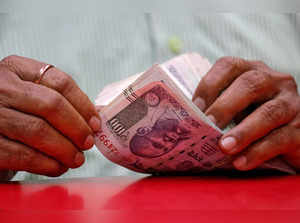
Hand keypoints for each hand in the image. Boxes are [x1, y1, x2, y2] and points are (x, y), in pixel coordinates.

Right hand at [0, 55, 100, 176]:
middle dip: (77, 128)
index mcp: (16, 69)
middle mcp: (1, 87)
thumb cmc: (14, 117)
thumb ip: (56, 102)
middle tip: (88, 143)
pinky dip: (47, 164)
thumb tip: (92, 122)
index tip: (96, 123)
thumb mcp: (29, 98)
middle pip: (52, 105)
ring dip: (65, 149)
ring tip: (77, 159)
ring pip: (39, 131)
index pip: (60, 82)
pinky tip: (57, 167)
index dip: (84, 105)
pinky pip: (23, 155)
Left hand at [193, 56, 299, 170]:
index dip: (210, 84)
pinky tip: (241, 163)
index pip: (229, 66)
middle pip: (250, 84)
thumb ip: (214, 107)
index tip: (195, 107)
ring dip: (243, 131)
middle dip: (225, 106)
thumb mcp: (233, 107)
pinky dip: (258, 152)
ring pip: (269, 112)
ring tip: (224, 147)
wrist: (286, 137)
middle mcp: (274, 81)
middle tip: (208, 124)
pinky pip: (281, 139)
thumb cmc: (250, 119)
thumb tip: (182, 120)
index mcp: (251, 71)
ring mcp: (290, 103)